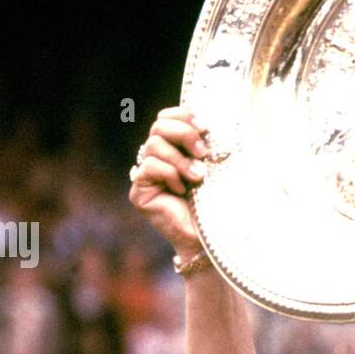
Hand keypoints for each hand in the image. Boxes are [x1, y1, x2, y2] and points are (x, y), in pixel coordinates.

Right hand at [128, 106, 209, 255]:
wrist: (209, 237)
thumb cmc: (216, 203)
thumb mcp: (214, 167)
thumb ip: (205, 145)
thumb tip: (208, 123)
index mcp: (173, 149)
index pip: (165, 118)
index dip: (182, 115)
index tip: (204, 126)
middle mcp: (156, 159)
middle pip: (158, 126)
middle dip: (183, 134)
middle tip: (203, 152)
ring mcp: (145, 175)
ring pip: (154, 146)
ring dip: (180, 160)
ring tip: (198, 177)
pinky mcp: (138, 191)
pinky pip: (149, 167)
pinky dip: (169, 174)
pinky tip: (181, 190)